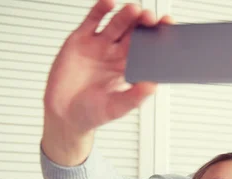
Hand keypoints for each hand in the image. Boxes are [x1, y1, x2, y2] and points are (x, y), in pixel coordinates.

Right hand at [41, 0, 172, 165]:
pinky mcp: (80, 39)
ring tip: (134, 10)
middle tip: (151, 18)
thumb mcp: (117, 108)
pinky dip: (100, 10)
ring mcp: (99, 45)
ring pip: (117, 24)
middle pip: (134, 33)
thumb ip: (134, 97)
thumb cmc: (92, 113)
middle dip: (144, 24)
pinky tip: (109, 3)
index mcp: (130, 69)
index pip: (148, 49)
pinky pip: (93, 20)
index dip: (158, 38)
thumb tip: (153, 86)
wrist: (63, 114)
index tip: (168, 29)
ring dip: (127, 16)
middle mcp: (116, 54)